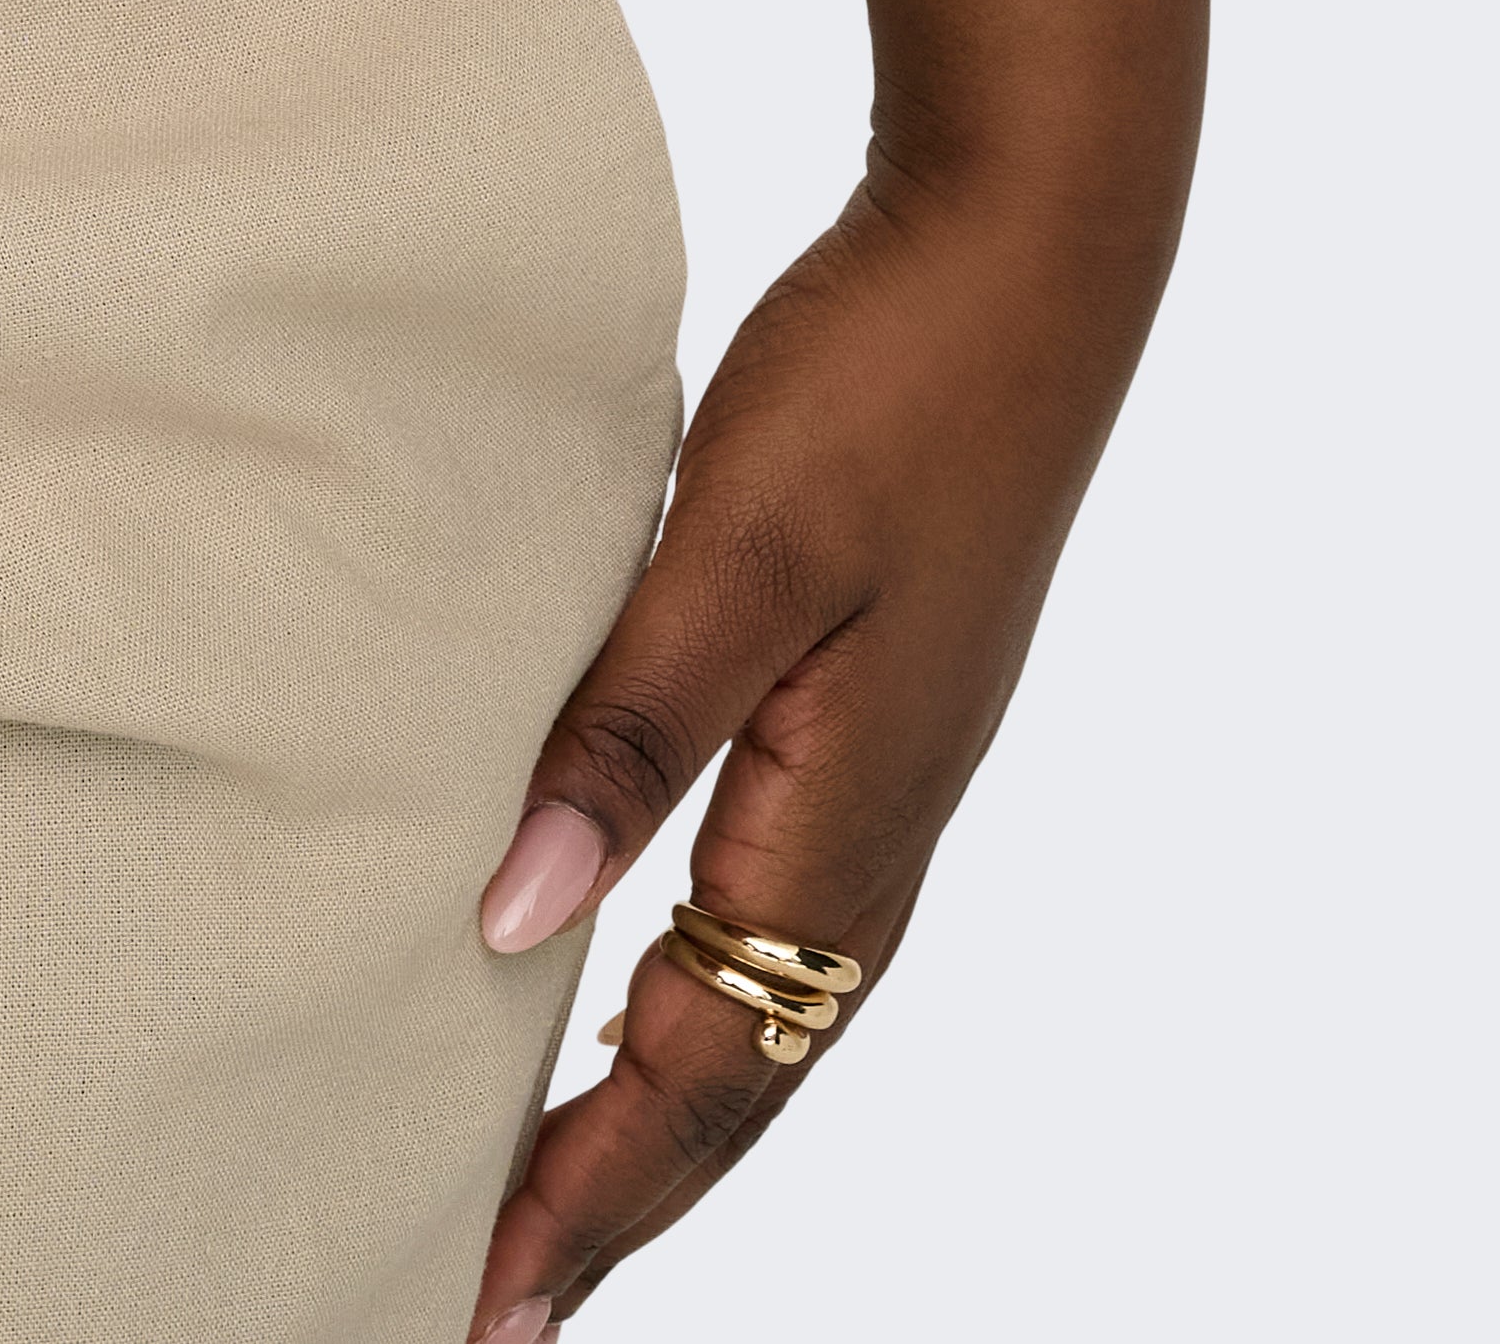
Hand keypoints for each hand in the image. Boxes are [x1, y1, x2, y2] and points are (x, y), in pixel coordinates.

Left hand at [464, 160, 1179, 1328]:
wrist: (1022, 261)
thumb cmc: (883, 390)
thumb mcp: (737, 549)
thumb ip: (626, 731)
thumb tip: (507, 920)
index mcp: (843, 831)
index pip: (699, 1080)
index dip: (584, 1201)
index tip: (478, 1309)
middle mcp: (872, 846)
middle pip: (732, 1085)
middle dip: (610, 1204)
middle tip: (482, 1303)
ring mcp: (880, 789)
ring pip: (757, 1013)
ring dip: (647, 1113)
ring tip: (535, 1187)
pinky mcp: (868, 724)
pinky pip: (770, 919)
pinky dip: (689, 996)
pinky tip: (622, 983)